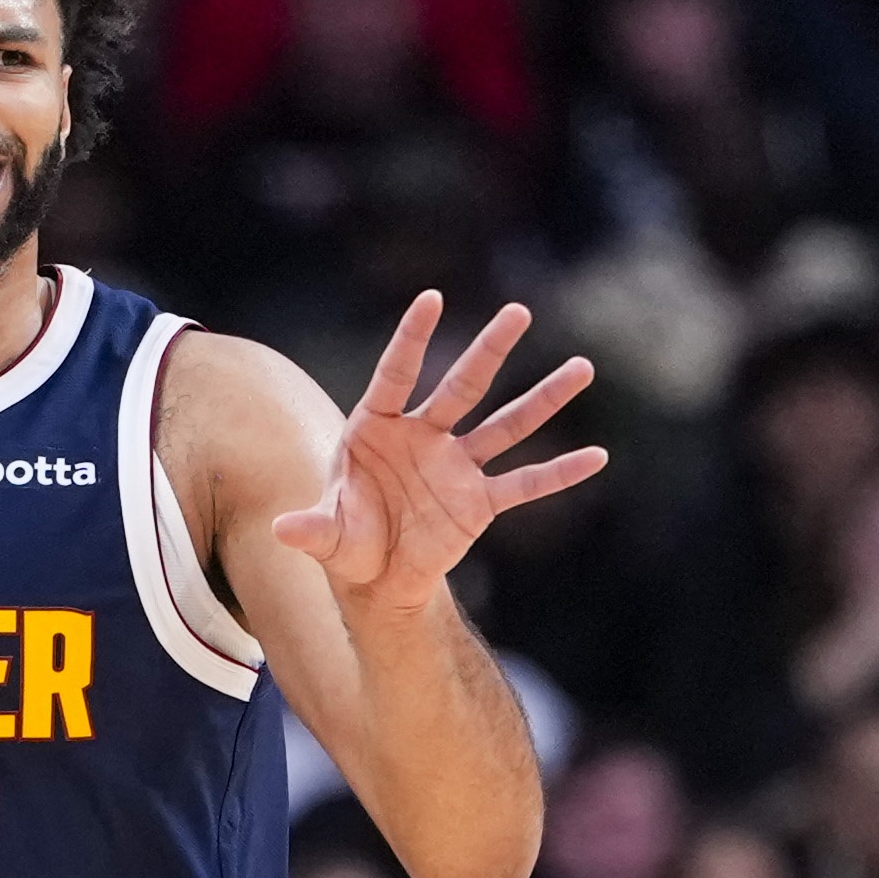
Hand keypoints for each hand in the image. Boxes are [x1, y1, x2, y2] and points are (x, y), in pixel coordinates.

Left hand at [268, 293, 606, 609]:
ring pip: (505, 425)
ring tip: (581, 368)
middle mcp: (423, 436)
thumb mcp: (326, 536)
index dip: (412, 339)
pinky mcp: (479, 502)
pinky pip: (524, 484)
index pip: (396, 373)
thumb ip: (311, 529)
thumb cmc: (346, 542)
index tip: (432, 299)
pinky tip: (595, 457)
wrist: (377, 578)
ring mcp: (456, 465)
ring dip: (543, 399)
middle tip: (518, 312)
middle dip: (489, 350)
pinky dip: (558, 474)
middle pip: (463, 386)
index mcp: (377, 428)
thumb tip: (283, 530)